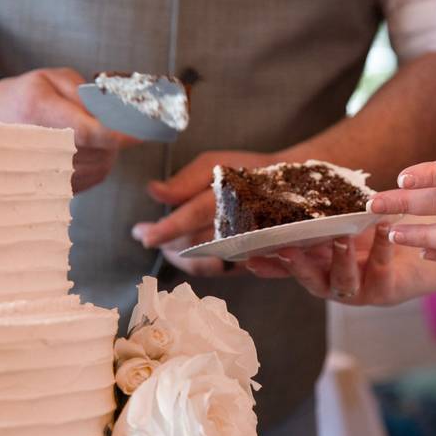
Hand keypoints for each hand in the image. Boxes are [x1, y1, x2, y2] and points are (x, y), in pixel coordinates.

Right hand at [0, 68, 136, 192]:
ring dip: (107, 146)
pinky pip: (98, 172)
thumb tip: (117, 114)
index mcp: (42, 113)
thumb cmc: (24, 96)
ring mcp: (51, 171)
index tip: (146, 130)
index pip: (91, 132)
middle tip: (104, 117)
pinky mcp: (60, 186)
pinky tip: (81, 146)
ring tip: (82, 130)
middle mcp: (45, 147)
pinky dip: (99, 157)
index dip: (121, 133)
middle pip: (103, 148)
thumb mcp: (51, 79)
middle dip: (116, 132)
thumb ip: (86, 94)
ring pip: (104, 161)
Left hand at [131, 150, 282, 276]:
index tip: (141, 233)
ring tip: (160, 244)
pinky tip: (181, 254)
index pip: (194, 214)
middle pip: (195, 243)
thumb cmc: (248, 170)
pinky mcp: (253, 260)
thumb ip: (185, 180)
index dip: (167, 228)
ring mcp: (249, 246)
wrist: (293, 188)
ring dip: (176, 256)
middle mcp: (243, 224)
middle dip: (165, 242)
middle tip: (143, 234)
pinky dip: (194, 264)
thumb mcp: (215, 164)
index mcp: (234, 195)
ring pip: (204, 262)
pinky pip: (216, 270)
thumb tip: (153, 191)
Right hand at [245, 224, 429, 306]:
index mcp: (319, 267)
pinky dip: (382, 244)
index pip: (287, 268)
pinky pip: (381, 268)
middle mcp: (333, 284)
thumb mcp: (344, 225)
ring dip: (341, 258)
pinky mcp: (385, 290)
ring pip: (344, 280)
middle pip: (310, 280)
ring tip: (342, 236)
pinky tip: (384, 224)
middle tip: (287, 250)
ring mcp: (358, 291)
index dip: (268, 265)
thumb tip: (292, 194)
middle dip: (298, 266)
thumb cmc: (374, 236)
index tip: (248, 256)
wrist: (418, 254)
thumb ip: (320, 220)